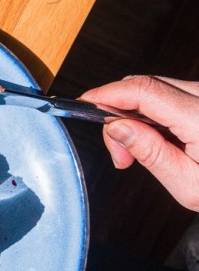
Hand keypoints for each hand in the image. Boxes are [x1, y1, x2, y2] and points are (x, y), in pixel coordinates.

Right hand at [81, 76, 198, 209]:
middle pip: (146, 85)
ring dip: (137, 114)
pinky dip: (155, 112)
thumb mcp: (187, 185)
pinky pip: (173, 94)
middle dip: (119, 113)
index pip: (143, 91)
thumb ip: (149, 152)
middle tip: (120, 154)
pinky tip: (158, 139)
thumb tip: (115, 126)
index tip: (84, 104)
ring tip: (139, 152)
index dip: (107, 94)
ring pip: (158, 88)